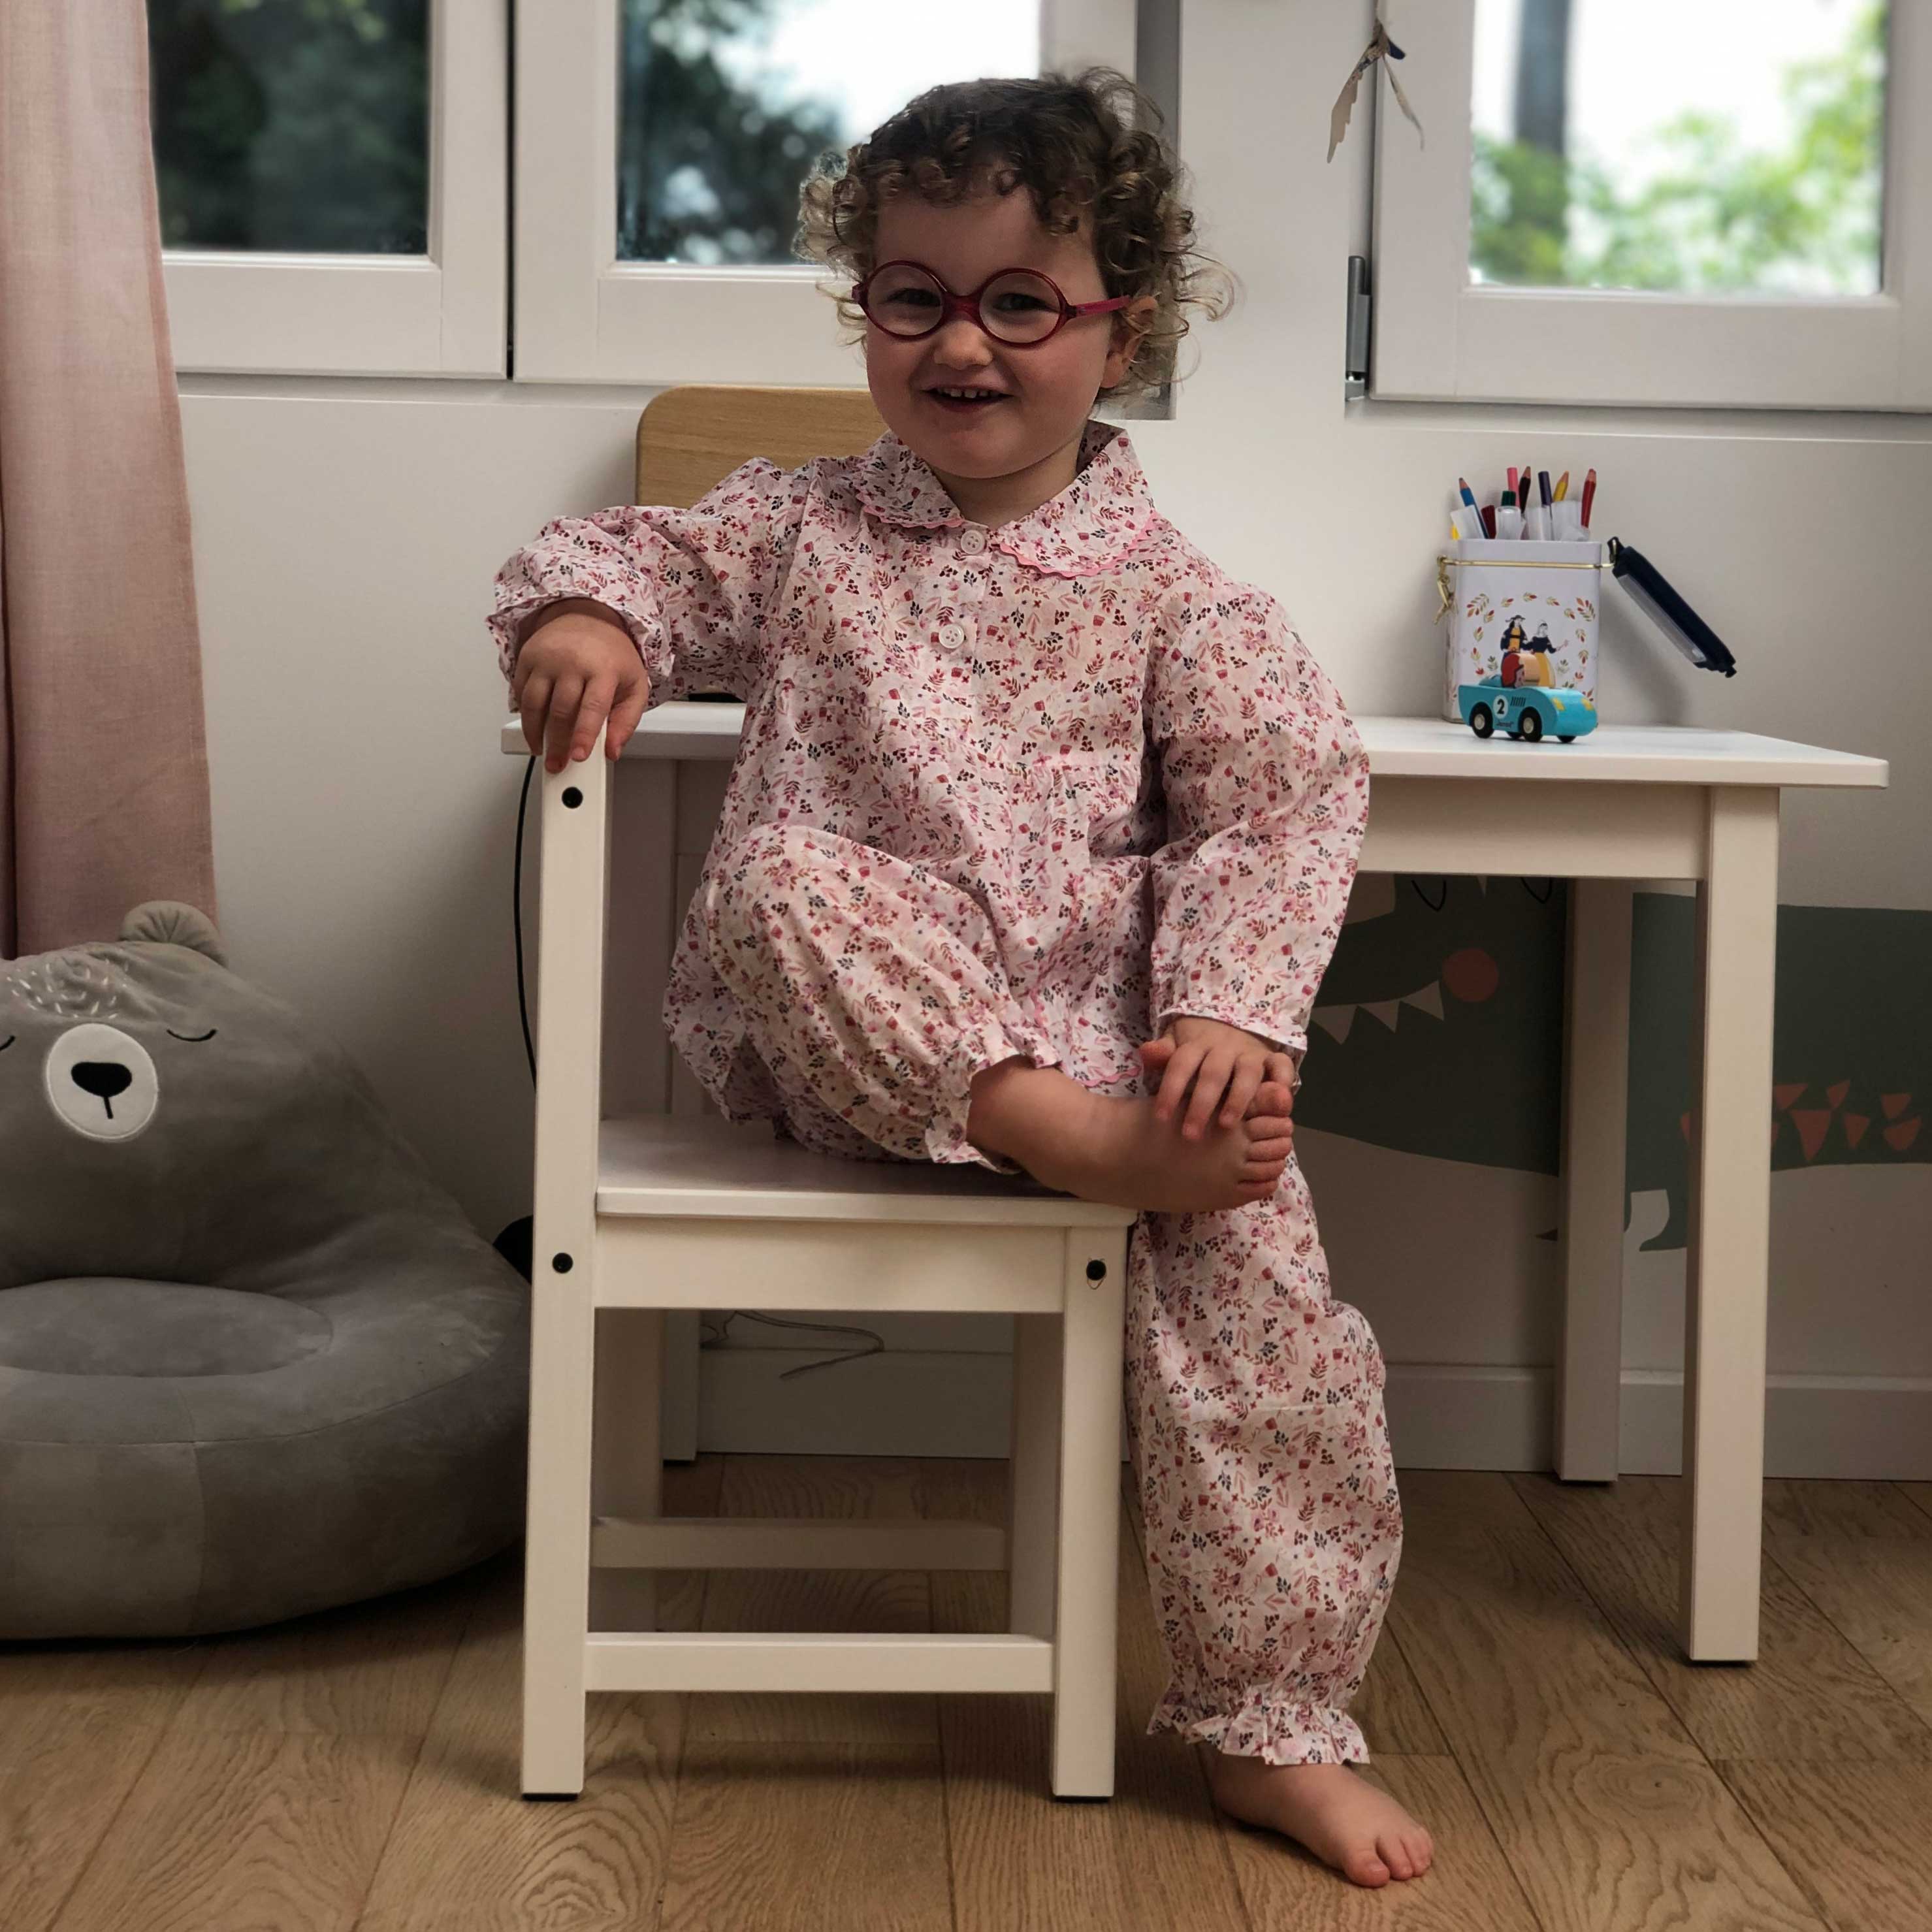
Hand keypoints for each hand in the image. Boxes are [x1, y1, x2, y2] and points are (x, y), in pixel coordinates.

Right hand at [510, 604, 649, 771]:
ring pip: (533, 703)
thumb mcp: (634, 685)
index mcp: (603, 668)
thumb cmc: (612, 654)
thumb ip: (627, 720)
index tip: (578, 756)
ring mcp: (547, 658)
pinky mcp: (528, 657)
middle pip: (559, 711)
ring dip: (534, 733)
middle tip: (558, 765)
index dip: (583, 735)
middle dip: (557, 744)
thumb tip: (612, 750)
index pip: (592, 707)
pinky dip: (524, 713)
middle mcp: (572, 661)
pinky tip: (532, 726)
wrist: (589, 616)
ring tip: (541, 750)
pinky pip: (520, 691)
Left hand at [1137, 1017, 1295, 1141]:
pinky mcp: (1271, 1058)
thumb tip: (1146, 1052)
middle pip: (1213, 1073)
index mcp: (1197, 1044)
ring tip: (1226, 1124)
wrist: (1229, 1024)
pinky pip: (1281, 1066)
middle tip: (1190, 1134)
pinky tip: (1280, 1104)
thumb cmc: (1196, 1047)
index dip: (1170, 1090)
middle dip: (1201, 1104)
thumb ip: (1162, 1053)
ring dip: (1238, 1099)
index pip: (1181, 1064)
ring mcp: (1250, 1053)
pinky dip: (1283, 1081)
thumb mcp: (1175, 1044)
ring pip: (1247, 1073)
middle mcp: (1224, 1047)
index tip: (1161, 1118)